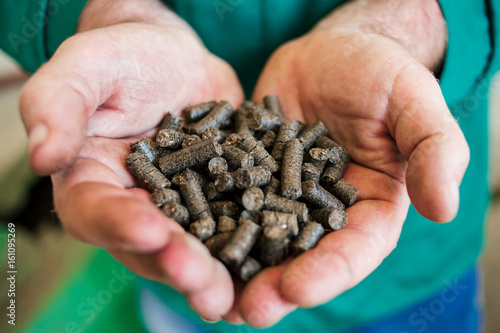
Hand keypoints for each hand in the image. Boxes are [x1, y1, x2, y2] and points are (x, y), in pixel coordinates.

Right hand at [20, 0, 242, 320]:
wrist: (175, 59)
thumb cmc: (125, 57)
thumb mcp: (87, 66)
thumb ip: (58, 102)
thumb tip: (41, 155)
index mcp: (93, 181)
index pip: (96, 211)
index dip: (120, 225)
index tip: (151, 230)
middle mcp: (136, 206)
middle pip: (150, 248)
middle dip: (177, 266)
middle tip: (203, 281)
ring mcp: (182, 210)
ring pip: (195, 249)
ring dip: (215, 274)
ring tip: (236, 294)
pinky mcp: (221, 201)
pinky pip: (235, 226)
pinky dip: (252, 247)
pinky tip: (274, 260)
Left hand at [233, 0, 469, 326]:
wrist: (331, 53)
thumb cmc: (379, 74)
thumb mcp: (414, 103)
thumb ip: (434, 149)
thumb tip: (444, 208)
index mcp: (367, 210)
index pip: (352, 253)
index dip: (326, 275)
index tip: (295, 289)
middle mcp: (320, 215)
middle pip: (298, 260)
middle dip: (272, 286)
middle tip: (243, 309)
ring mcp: (280, 199)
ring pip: (257, 240)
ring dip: (234, 268)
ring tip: (206, 287)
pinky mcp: (248, 178)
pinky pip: (227, 202)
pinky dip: (208, 221)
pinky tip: (185, 235)